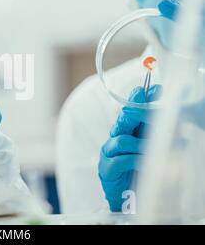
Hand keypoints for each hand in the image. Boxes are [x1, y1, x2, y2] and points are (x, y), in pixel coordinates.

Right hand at [98, 85, 161, 211]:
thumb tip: (179, 129)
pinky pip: (120, 160)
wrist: (124, 197)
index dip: (141, 99)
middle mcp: (116, 138)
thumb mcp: (148, 150)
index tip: (155, 88)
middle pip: (123, 120)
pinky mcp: (107, 168)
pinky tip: (145, 162)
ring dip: (140, 143)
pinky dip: (134, 160)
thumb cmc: (137, 170)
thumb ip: (156, 138)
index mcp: (128, 131)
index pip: (133, 111)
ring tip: (152, 148)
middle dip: (134, 109)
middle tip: (142, 100)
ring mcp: (109, 152)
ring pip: (121, 140)